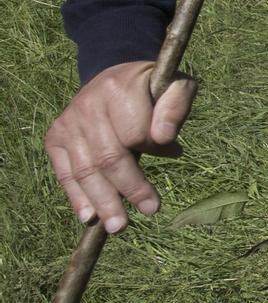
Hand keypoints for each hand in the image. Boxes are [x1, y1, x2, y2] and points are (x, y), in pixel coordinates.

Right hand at [44, 59, 195, 232]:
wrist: (113, 76)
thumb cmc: (152, 88)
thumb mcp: (175, 85)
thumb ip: (176, 107)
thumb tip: (165, 139)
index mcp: (118, 89)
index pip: (134, 131)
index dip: (153, 149)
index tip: (174, 155)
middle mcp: (86, 106)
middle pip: (108, 157)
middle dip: (130, 188)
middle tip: (151, 210)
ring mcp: (67, 123)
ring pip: (85, 171)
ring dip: (103, 202)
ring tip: (118, 226)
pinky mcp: (55, 138)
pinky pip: (65, 174)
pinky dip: (77, 198)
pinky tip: (90, 217)